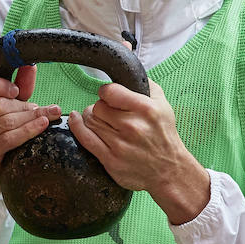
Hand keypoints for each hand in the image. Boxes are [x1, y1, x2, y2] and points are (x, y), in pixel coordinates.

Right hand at [0, 65, 61, 199]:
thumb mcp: (5, 106)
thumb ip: (17, 86)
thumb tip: (31, 65)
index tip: (16, 90)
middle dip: (25, 106)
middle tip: (45, 108)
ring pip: (7, 122)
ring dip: (31, 118)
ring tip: (47, 116)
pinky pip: (9, 138)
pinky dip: (29, 130)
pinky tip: (42, 125)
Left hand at [68, 80, 210, 224]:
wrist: (169, 171)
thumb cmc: (164, 136)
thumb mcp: (164, 106)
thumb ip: (147, 86)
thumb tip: (130, 72)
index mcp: (146, 110)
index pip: (110, 91)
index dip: (106, 92)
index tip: (108, 95)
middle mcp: (132, 126)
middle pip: (98, 106)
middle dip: (100, 106)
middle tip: (106, 111)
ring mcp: (120, 144)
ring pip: (90, 120)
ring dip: (90, 117)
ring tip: (99, 119)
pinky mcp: (110, 160)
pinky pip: (85, 138)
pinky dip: (76, 126)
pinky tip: (75, 119)